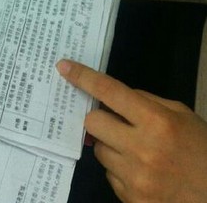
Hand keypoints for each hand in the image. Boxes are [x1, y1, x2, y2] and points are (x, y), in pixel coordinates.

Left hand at [57, 59, 206, 202]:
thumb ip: (145, 101)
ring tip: (136, 149)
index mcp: (156, 121)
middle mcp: (142, 149)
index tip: (64, 67)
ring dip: (110, 145)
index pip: (110, 92)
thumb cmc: (201, 149)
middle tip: (114, 121)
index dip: (83, 77)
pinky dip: (119, 169)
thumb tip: (111, 97)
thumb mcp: (180, 114)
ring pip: (98, 150)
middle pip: (93, 123)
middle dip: (99, 118)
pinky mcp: (132, 200)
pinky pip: (110, 176)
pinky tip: (141, 170)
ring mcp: (135, 178)